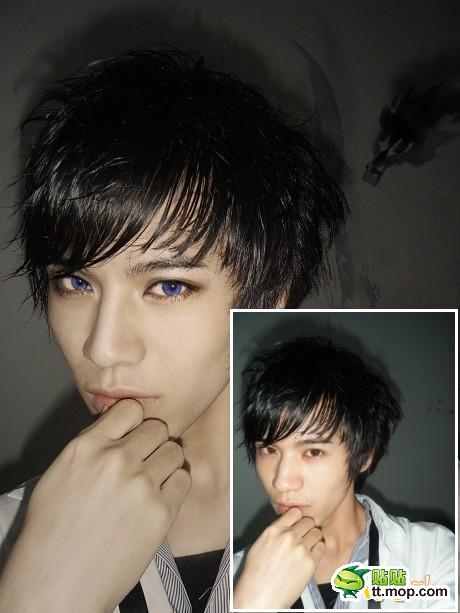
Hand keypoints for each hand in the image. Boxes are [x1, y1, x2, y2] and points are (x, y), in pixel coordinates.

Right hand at [0, 399, 190, 612]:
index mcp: (86, 447)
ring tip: (153, 479)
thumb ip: (90, 447)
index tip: (135, 431)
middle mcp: (115, 460)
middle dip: (154, 441)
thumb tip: (117, 430)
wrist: (58, 584)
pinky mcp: (160, 511)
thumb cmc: (51, 535)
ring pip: (174, 450)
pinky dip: (176, 484)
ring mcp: (140, 484)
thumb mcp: (59, 474)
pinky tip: (161, 497)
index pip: (130, 409)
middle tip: (146, 458)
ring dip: (167, 461)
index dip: (136, 419)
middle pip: (156, 427)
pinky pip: (183, 479)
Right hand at [233, 507, 324, 608]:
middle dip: (307, 528)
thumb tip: (286, 526)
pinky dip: (319, 550)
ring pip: (317, 533)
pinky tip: (311, 556)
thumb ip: (275, 532)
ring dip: (314, 539)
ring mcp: (300, 549)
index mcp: (274, 530)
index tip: (298, 523)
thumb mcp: (260, 543)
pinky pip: (322, 547)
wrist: (260, 595)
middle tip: (304, 537)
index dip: (298, 518)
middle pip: (308, 521)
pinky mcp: (310, 562)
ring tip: (308, 548)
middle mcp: (288, 536)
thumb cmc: (257, 574)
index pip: (295, 512)